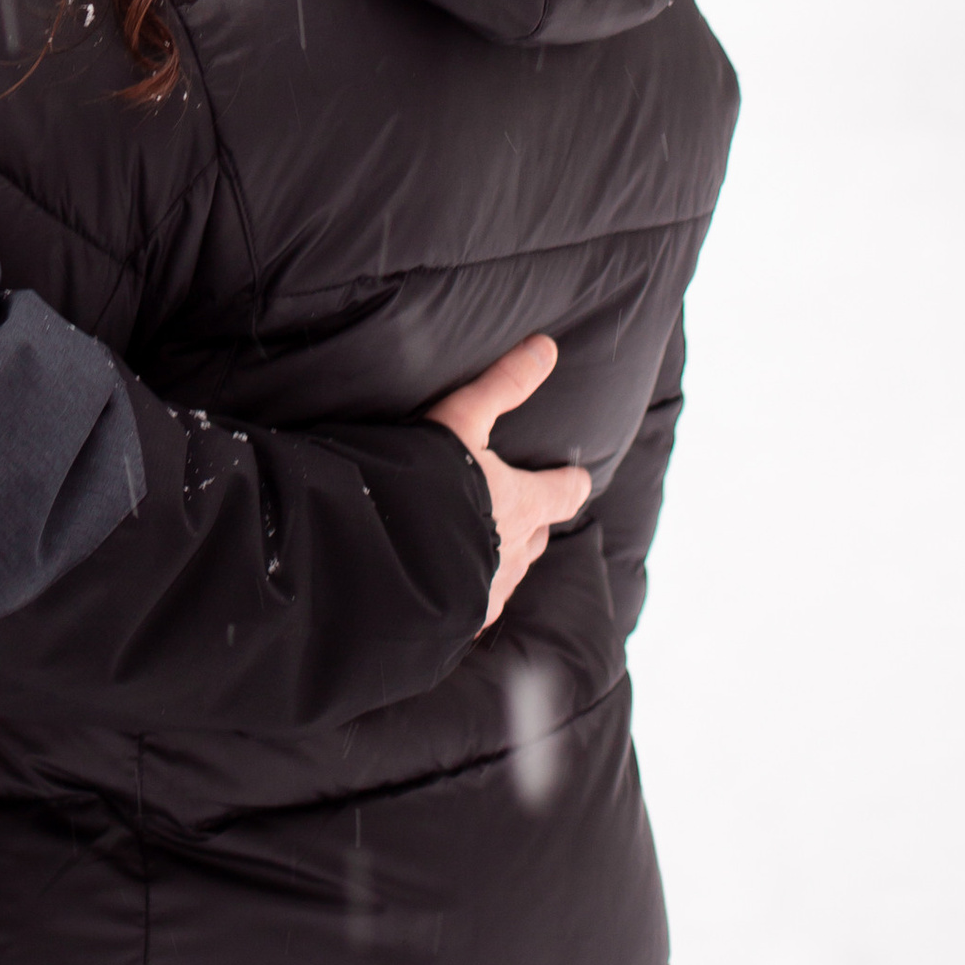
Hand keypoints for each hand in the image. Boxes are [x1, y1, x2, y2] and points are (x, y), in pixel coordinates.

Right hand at [429, 334, 590, 634]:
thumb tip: (546, 346)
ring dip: (505, 557)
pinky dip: (475, 593)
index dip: (571, 484)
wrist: (387, 558)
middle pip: (540, 536)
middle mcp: (517, 551)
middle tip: (525, 510)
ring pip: (512, 572)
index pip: (564, 494)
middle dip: (535, 522)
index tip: (577, 479)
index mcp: (523, 503)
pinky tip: (456, 590)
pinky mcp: (464, 619)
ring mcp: (492, 590)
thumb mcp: (461, 420)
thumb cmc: (428, 481)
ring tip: (488, 549)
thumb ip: (502, 384)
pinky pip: (481, 606)